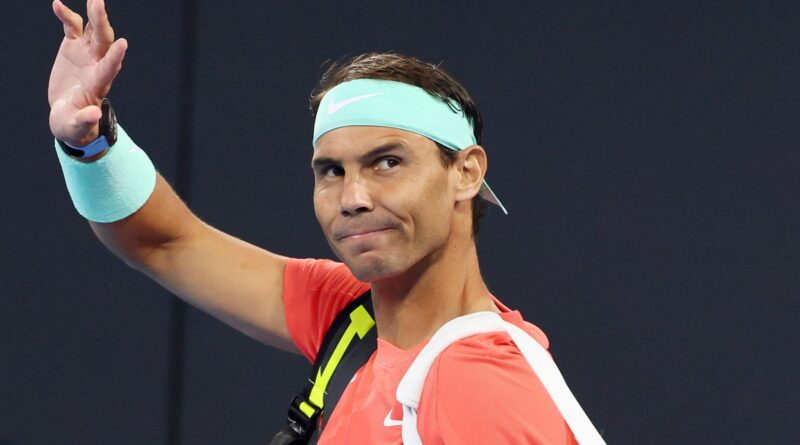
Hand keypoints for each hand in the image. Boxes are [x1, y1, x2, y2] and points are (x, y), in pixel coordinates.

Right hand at [48, 0, 126, 146]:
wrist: (68, 115)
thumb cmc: (74, 125)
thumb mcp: (76, 127)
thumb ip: (85, 121)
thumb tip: (93, 115)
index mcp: (98, 84)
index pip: (109, 68)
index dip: (115, 57)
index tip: (124, 43)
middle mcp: (96, 65)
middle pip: (103, 42)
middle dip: (102, 25)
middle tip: (99, 5)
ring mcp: (85, 54)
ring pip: (92, 31)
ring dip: (94, 16)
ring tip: (94, 0)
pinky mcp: (72, 48)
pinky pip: (71, 28)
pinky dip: (66, 16)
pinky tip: (57, 4)